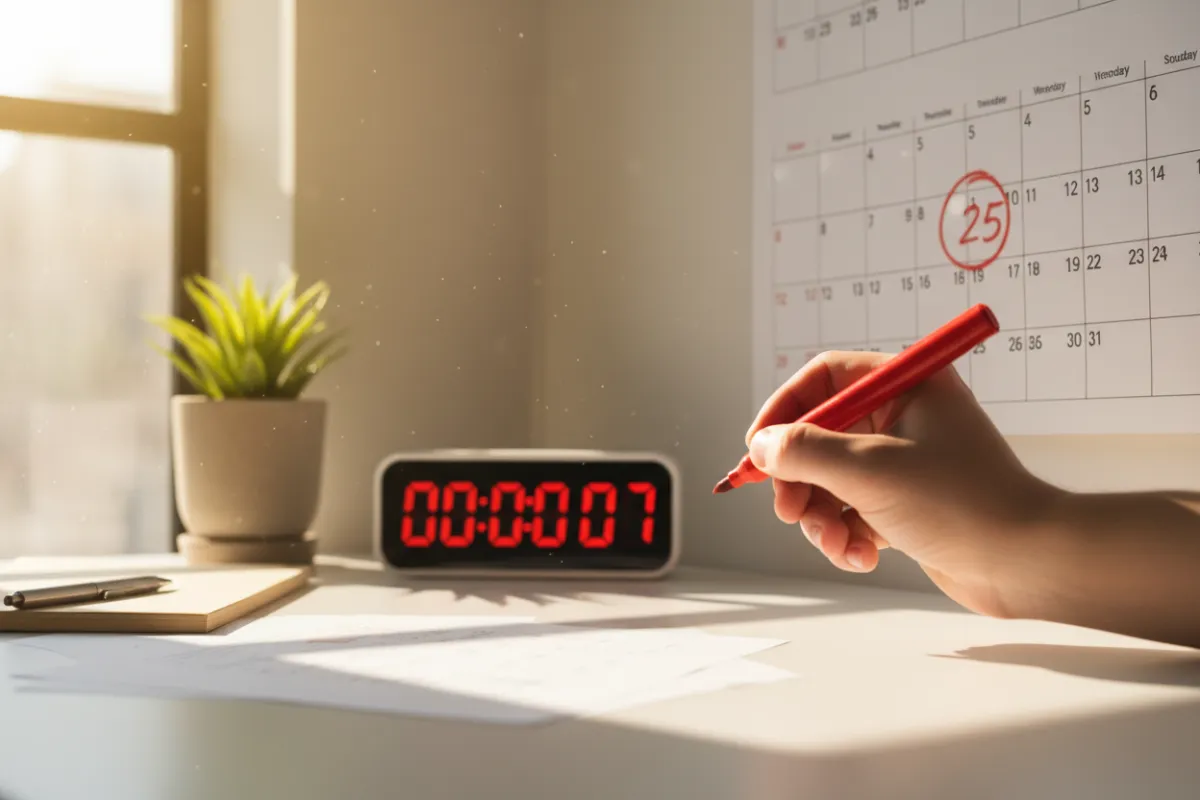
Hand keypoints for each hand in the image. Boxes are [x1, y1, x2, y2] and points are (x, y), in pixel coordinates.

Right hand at [745, 350, 1061, 618]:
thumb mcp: (870, 470)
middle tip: (789, 509)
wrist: (1025, 563)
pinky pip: (853, 510)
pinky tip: (861, 555)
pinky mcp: (906, 502)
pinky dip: (847, 534)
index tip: (758, 445)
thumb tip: (762, 444)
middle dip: (800, 477)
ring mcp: (904, 461)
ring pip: (831, 479)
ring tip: (836, 542)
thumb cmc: (965, 504)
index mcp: (906, 386)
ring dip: (822, 515)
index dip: (785, 408)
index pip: (826, 378)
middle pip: (820, 434)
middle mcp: (904, 417)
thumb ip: (806, 452)